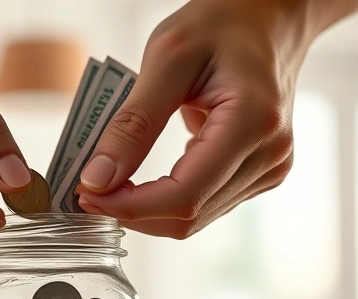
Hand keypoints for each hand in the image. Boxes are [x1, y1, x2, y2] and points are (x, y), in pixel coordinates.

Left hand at [75, 0, 357, 238]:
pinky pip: (206, 204)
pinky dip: (167, 200)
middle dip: (132, 212)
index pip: (185, 194)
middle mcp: (269, 154)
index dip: (130, 206)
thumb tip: (98, 179)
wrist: (268, 18)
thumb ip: (133, 122)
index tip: (87, 194)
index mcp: (252, 122)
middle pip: (189, 216)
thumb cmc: (221, 23)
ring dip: (147, 211)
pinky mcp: (261, 173)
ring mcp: (270, 168)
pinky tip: (142, 182)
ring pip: (196, 218)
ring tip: (109, 185)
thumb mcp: (166, 57)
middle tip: (88, 191)